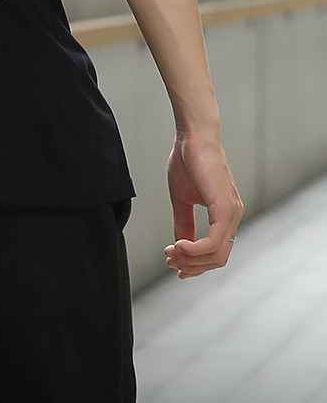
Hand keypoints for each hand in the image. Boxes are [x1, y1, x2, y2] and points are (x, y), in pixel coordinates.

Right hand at [165, 131, 242, 277]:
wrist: (192, 137)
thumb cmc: (188, 161)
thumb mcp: (181, 199)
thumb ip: (183, 223)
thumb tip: (179, 246)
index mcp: (224, 215)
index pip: (216, 252)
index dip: (194, 263)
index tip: (172, 262)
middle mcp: (233, 216)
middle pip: (217, 259)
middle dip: (191, 265)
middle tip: (169, 259)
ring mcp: (232, 213)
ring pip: (216, 255)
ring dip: (190, 259)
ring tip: (171, 251)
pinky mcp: (225, 208)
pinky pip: (213, 243)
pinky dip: (194, 250)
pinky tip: (178, 245)